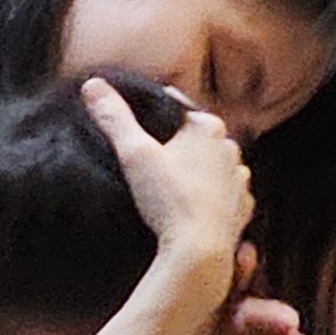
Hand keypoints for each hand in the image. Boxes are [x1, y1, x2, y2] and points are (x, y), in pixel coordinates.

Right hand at [82, 77, 254, 259]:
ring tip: (168, 175)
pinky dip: (209, 193)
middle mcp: (230, 149)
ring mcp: (239, 179)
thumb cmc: (169, 199)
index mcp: (208, 128)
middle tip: (149, 146)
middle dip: (176, 137)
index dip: (155, 108)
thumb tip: (93, 86)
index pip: (178, 106)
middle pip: (197, 135)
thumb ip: (114, 118)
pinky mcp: (242, 206)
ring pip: (213, 163)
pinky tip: (191, 200)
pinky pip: (224, 192)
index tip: (137, 113)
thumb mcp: (134, 153)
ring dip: (195, 166)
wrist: (200, 249)